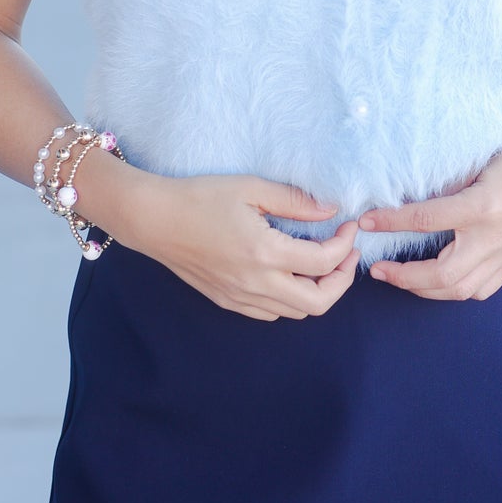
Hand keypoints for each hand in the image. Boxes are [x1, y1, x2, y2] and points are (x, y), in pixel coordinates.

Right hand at [131, 172, 361, 320]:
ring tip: (319, 263)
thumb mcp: (251, 189)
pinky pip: (270, 313)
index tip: (348, 227)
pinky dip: (290, 300)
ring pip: (295, 312)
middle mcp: (255, 283)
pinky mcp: (227, 301)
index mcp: (264, 253)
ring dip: (316, 291)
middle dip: (341, 280)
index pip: (323, 263)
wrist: (153, 220)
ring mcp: (240, 297)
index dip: (345, 245)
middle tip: (345, 254)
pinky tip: (288, 275)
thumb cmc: (199, 198)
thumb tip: (331, 210)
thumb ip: (295, 201)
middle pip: (317, 303)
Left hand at [357, 127, 501, 299]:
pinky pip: (481, 288)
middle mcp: (494, 236)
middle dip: (403, 277)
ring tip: (400, 278)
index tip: (365, 221)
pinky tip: (436, 283)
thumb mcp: (481, 159)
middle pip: (442, 274)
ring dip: (424, 289)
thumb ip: (448, 182)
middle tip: (377, 269)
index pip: (425, 220)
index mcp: (483, 206)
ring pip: (460, 289)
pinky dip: (453, 291)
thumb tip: (408, 193)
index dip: (390, 222)